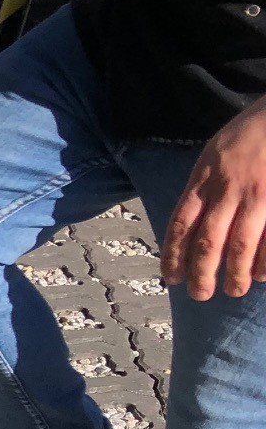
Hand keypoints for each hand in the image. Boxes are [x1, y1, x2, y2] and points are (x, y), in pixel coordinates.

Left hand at [163, 98, 265, 300]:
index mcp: (204, 179)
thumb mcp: (212, 155)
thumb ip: (201, 188)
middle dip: (202, 273)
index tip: (171, 278)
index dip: (173, 255)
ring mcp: (258, 195)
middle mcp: (228, 190)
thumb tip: (190, 225)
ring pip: (241, 244)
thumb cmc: (247, 134)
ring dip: (236, 273)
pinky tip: (263, 274)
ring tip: (234, 290)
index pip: (181, 224)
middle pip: (208, 241)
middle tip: (201, 294)